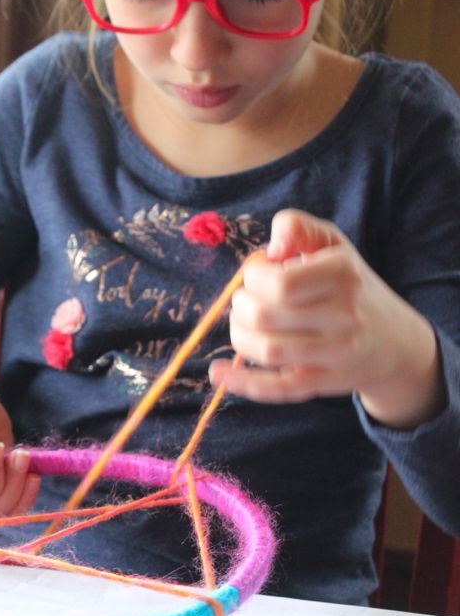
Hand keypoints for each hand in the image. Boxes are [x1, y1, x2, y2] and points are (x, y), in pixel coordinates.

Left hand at [209, 209, 444, 428]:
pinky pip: (278, 389)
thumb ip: (296, 226)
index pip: (278, 283)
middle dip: (240, 306)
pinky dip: (242, 384)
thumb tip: (270, 249)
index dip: (253, 279)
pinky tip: (218, 374)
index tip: (259, 276)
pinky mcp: (325, 384)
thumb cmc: (350, 286)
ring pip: (267, 350)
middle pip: (264, 316)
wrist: (396, 342)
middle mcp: (343, 315)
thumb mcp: (332, 244)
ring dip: (239, 337)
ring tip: (243, 326)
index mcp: (342, 274)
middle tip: (248, 302)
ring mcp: (336, 353)